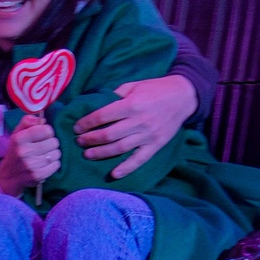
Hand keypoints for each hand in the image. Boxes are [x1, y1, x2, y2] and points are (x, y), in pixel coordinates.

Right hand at [0, 113, 61, 193]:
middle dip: (51, 143)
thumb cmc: (16, 151)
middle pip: (54, 142)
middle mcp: (24, 151)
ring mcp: (32, 165)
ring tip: (44, 156)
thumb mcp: (17, 134)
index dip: (47, 131)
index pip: (46, 130)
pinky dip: (53, 164)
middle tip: (44, 147)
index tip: (43, 135)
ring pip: (56, 153)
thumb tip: (42, 120)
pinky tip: (45, 164)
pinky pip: (56, 165)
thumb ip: (27, 122)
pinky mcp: (38, 175)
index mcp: (19, 139)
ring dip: (53, 154)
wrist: (8, 176)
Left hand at [76, 72, 198, 181]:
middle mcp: (139, 121)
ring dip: (101, 153)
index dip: (86, 123)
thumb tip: (97, 104)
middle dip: (90, 139)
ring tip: (88, 155)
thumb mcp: (134, 85)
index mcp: (132, 104)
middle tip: (79, 142)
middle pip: (108, 134)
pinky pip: (140, 159)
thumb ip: (116, 94)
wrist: (183, 96)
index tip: (76, 127)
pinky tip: (114, 174)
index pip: (102, 116)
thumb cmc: (155, 89)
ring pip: (120, 148)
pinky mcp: (156, 145)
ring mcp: (148, 135)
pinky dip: (127, 168)